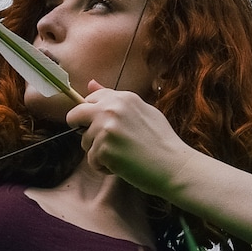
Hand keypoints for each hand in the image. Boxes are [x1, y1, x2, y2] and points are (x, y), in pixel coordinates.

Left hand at [66, 80, 197, 198]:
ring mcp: (106, 128)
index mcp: (122, 97)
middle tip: (99, 142)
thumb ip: (115, 99)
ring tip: (121, 156)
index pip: (91, 99)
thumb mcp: (143, 111)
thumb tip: (90, 83)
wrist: (175, 167)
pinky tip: (121, 167)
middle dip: (82, 129)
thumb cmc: (162, 142)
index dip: (92, 114)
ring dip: (98, 152)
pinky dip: (103, 167)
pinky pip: (91, 160)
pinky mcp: (104, 149)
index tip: (99, 124)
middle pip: (76, 115)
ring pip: (85, 142)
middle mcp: (111, 109)